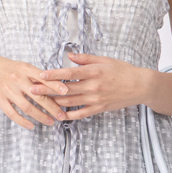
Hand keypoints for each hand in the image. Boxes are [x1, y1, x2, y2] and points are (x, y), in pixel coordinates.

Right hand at [0, 52, 70, 131]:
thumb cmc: (10, 68)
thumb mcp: (24, 66)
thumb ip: (38, 75)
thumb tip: (58, 84)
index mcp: (25, 69)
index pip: (43, 78)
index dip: (55, 85)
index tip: (66, 91)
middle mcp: (17, 79)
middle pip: (38, 96)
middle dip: (52, 107)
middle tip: (62, 116)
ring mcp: (8, 90)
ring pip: (27, 107)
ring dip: (40, 116)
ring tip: (50, 122)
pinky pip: (12, 113)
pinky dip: (22, 121)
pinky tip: (31, 125)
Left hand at [27, 53, 152, 118]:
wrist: (140, 86)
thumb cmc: (123, 70)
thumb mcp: (105, 60)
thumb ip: (86, 59)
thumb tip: (69, 57)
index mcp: (93, 72)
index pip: (69, 73)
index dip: (53, 75)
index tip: (40, 74)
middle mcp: (93, 86)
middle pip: (65, 89)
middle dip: (47, 90)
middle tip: (31, 89)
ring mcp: (96, 99)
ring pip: (70, 102)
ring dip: (54, 103)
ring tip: (40, 102)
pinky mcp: (99, 109)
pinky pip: (81, 114)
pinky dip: (69, 115)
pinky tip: (58, 115)